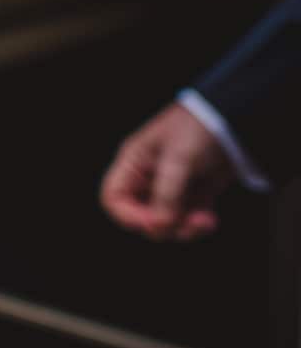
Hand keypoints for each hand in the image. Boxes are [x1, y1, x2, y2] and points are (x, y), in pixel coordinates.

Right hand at [100, 102, 234, 240]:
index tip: (153, 222)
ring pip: (167, 223)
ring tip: (205, 220)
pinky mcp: (194, 195)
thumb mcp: (179, 159)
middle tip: (187, 221)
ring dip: (185, 228)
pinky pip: (188, 220)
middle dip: (164, 225)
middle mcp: (148, 179)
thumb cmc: (196, 129)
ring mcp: (171, 188)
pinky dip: (198, 225)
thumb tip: (159, 226)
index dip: (127, 215)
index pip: (113, 198)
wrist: (234, 119)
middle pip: (142, 216)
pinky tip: (210, 219)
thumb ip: (167, 194)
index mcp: (134, 164)